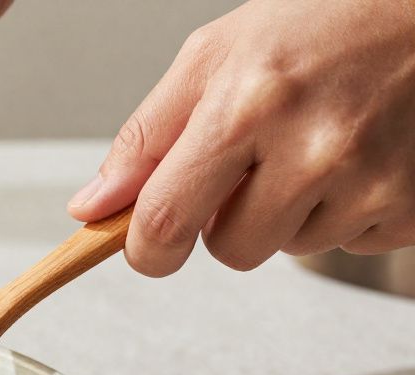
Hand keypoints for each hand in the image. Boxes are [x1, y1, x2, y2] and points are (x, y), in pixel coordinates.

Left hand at [68, 0, 414, 275]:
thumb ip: (146, 136)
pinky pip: (348, 244)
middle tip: (258, 159)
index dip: (146, 248)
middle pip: (230, 251)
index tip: (148, 246)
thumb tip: (93, 206)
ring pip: (289, 249)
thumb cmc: (322, 21)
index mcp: (247, 106)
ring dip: (290, 211)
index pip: (165, 220)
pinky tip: (358, 155)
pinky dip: (344, 210)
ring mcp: (370, 182)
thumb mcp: (215, 56)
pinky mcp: (411, 207)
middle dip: (228, 219)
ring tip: (317, 143)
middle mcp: (312, 149)